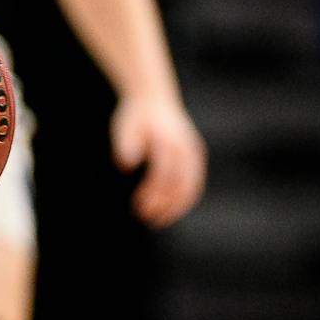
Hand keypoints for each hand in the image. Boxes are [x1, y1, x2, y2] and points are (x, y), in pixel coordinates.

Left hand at [110, 94, 206, 226]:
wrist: (154, 99)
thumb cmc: (135, 116)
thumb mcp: (125, 125)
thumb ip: (126, 144)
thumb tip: (126, 166)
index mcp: (168, 140)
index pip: (163, 173)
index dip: (152, 193)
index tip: (139, 208)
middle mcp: (185, 147)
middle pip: (179, 183)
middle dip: (164, 205)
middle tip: (146, 219)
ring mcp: (194, 152)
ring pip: (192, 186)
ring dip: (176, 207)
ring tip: (158, 221)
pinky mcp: (195, 157)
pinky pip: (195, 183)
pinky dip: (185, 200)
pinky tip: (170, 212)